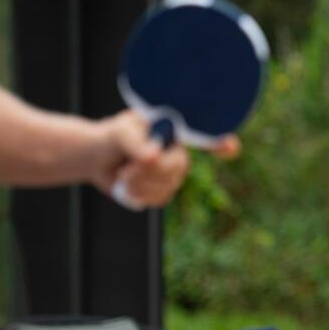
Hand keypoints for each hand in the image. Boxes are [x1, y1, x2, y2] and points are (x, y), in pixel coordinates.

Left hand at [90, 110, 241, 206]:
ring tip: (124, 173)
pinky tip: (129, 186)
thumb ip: (136, 143)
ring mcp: (173, 173)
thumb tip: (153, 155)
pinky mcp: (163, 190)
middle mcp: (179, 151)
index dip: (221, 143)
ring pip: (167, 186)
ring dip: (140, 184)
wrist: (97, 157)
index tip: (231, 147)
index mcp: (175, 130)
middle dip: (150, 171)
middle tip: (129, 167)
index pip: (205, 136)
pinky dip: (139, 195)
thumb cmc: (112, 137)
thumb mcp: (121, 133)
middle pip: (179, 167)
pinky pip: (159, 199)